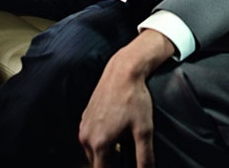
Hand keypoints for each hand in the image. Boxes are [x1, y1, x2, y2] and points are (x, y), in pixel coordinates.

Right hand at [79, 30, 174, 167]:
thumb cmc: (134, 98)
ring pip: (92, 151)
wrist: (123, 71)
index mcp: (99, 143)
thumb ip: (144, 157)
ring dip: (105, 152)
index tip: (123, 165)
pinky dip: (101, 140)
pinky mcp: (85, 117)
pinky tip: (116, 130)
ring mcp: (84, 126)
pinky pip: (90, 137)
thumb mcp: (144, 130)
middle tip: (125, 155)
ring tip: (122, 144)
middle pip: (97, 163)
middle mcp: (86, 137)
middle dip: (110, 163)